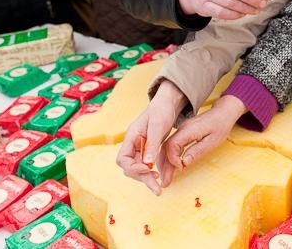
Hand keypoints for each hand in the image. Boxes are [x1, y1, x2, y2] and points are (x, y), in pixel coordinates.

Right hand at [116, 80, 187, 194]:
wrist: (168, 102)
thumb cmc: (162, 110)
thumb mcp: (158, 125)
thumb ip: (152, 144)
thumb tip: (148, 163)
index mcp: (131, 137)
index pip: (122, 159)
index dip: (133, 168)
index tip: (148, 170)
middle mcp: (133, 144)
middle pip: (130, 167)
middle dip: (142, 178)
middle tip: (157, 188)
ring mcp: (141, 148)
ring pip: (138, 168)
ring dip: (147, 178)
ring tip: (159, 188)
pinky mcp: (149, 149)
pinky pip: (147, 165)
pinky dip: (152, 173)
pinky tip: (161, 178)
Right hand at [159, 95, 247, 187]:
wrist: (223, 113)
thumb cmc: (220, 126)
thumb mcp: (212, 142)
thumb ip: (197, 151)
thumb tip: (184, 163)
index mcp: (189, 130)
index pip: (172, 145)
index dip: (173, 159)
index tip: (180, 169)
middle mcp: (182, 129)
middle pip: (166, 148)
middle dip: (164, 166)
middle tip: (165, 182)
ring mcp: (181, 130)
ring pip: (167, 148)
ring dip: (165, 163)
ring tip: (166, 179)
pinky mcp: (183, 133)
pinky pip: (172, 146)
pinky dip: (170, 158)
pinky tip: (172, 168)